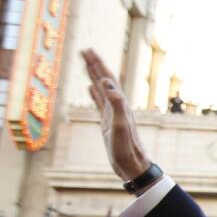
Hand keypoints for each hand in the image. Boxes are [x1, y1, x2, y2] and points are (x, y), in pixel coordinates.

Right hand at [81, 49, 152, 183]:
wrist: (132, 165)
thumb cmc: (126, 148)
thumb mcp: (119, 124)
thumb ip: (115, 103)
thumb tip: (107, 82)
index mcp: (119, 104)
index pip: (107, 78)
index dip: (98, 64)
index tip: (88, 50)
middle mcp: (117, 106)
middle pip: (104, 80)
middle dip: (95, 65)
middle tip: (84, 50)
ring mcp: (112, 114)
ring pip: (101, 89)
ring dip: (93, 76)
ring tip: (86, 64)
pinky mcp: (108, 123)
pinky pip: (99, 103)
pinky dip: (94, 93)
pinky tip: (90, 88)